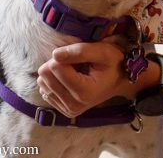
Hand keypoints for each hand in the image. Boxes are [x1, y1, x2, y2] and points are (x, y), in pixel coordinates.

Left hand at [37, 41, 155, 117]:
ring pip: (42, 83)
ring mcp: (68, 110)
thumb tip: (54, 55)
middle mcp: (74, 105)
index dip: (64, 55)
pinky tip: (69, 80)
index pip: (55, 67)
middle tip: (75, 63)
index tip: (78, 56)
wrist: (120, 81)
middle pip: (45, 75)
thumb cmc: (113, 63)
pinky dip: (55, 82)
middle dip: (57, 63)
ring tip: (74, 71)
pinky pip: (45, 91)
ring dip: (55, 73)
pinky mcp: (63, 110)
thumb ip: (80, 51)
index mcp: (84, 92)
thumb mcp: (103, 51)